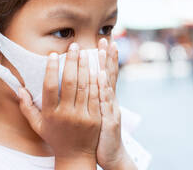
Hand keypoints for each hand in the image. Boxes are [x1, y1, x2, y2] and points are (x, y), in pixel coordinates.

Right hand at [19, 43, 100, 168]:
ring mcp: (82, 116)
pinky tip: (97, 68)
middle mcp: (66, 114)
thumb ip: (27, 107)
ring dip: (85, 67)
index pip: (50, 87)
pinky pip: (97, 96)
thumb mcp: (38, 125)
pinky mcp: (96, 118)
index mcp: (51, 114)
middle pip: (70, 83)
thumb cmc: (55, 138)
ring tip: (86, 51)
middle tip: (74, 46)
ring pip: (85, 87)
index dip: (51, 69)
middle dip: (72, 62)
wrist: (76, 156)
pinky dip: (97, 81)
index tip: (53, 54)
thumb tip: (18, 88)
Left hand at [96, 41, 136, 169]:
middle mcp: (110, 100)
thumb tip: (81, 84)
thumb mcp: (94, 114)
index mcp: (104, 98)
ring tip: (106, 50)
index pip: (105, 73)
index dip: (105, 58)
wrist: (110, 154)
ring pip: (109, 84)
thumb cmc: (97, 133)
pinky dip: (105, 89)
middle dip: (108, 56)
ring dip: (108, 65)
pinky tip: (103, 77)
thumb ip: (88, 99)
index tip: (102, 41)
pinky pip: (106, 102)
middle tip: (107, 38)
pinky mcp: (110, 119)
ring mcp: (111, 108)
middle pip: (110, 74)